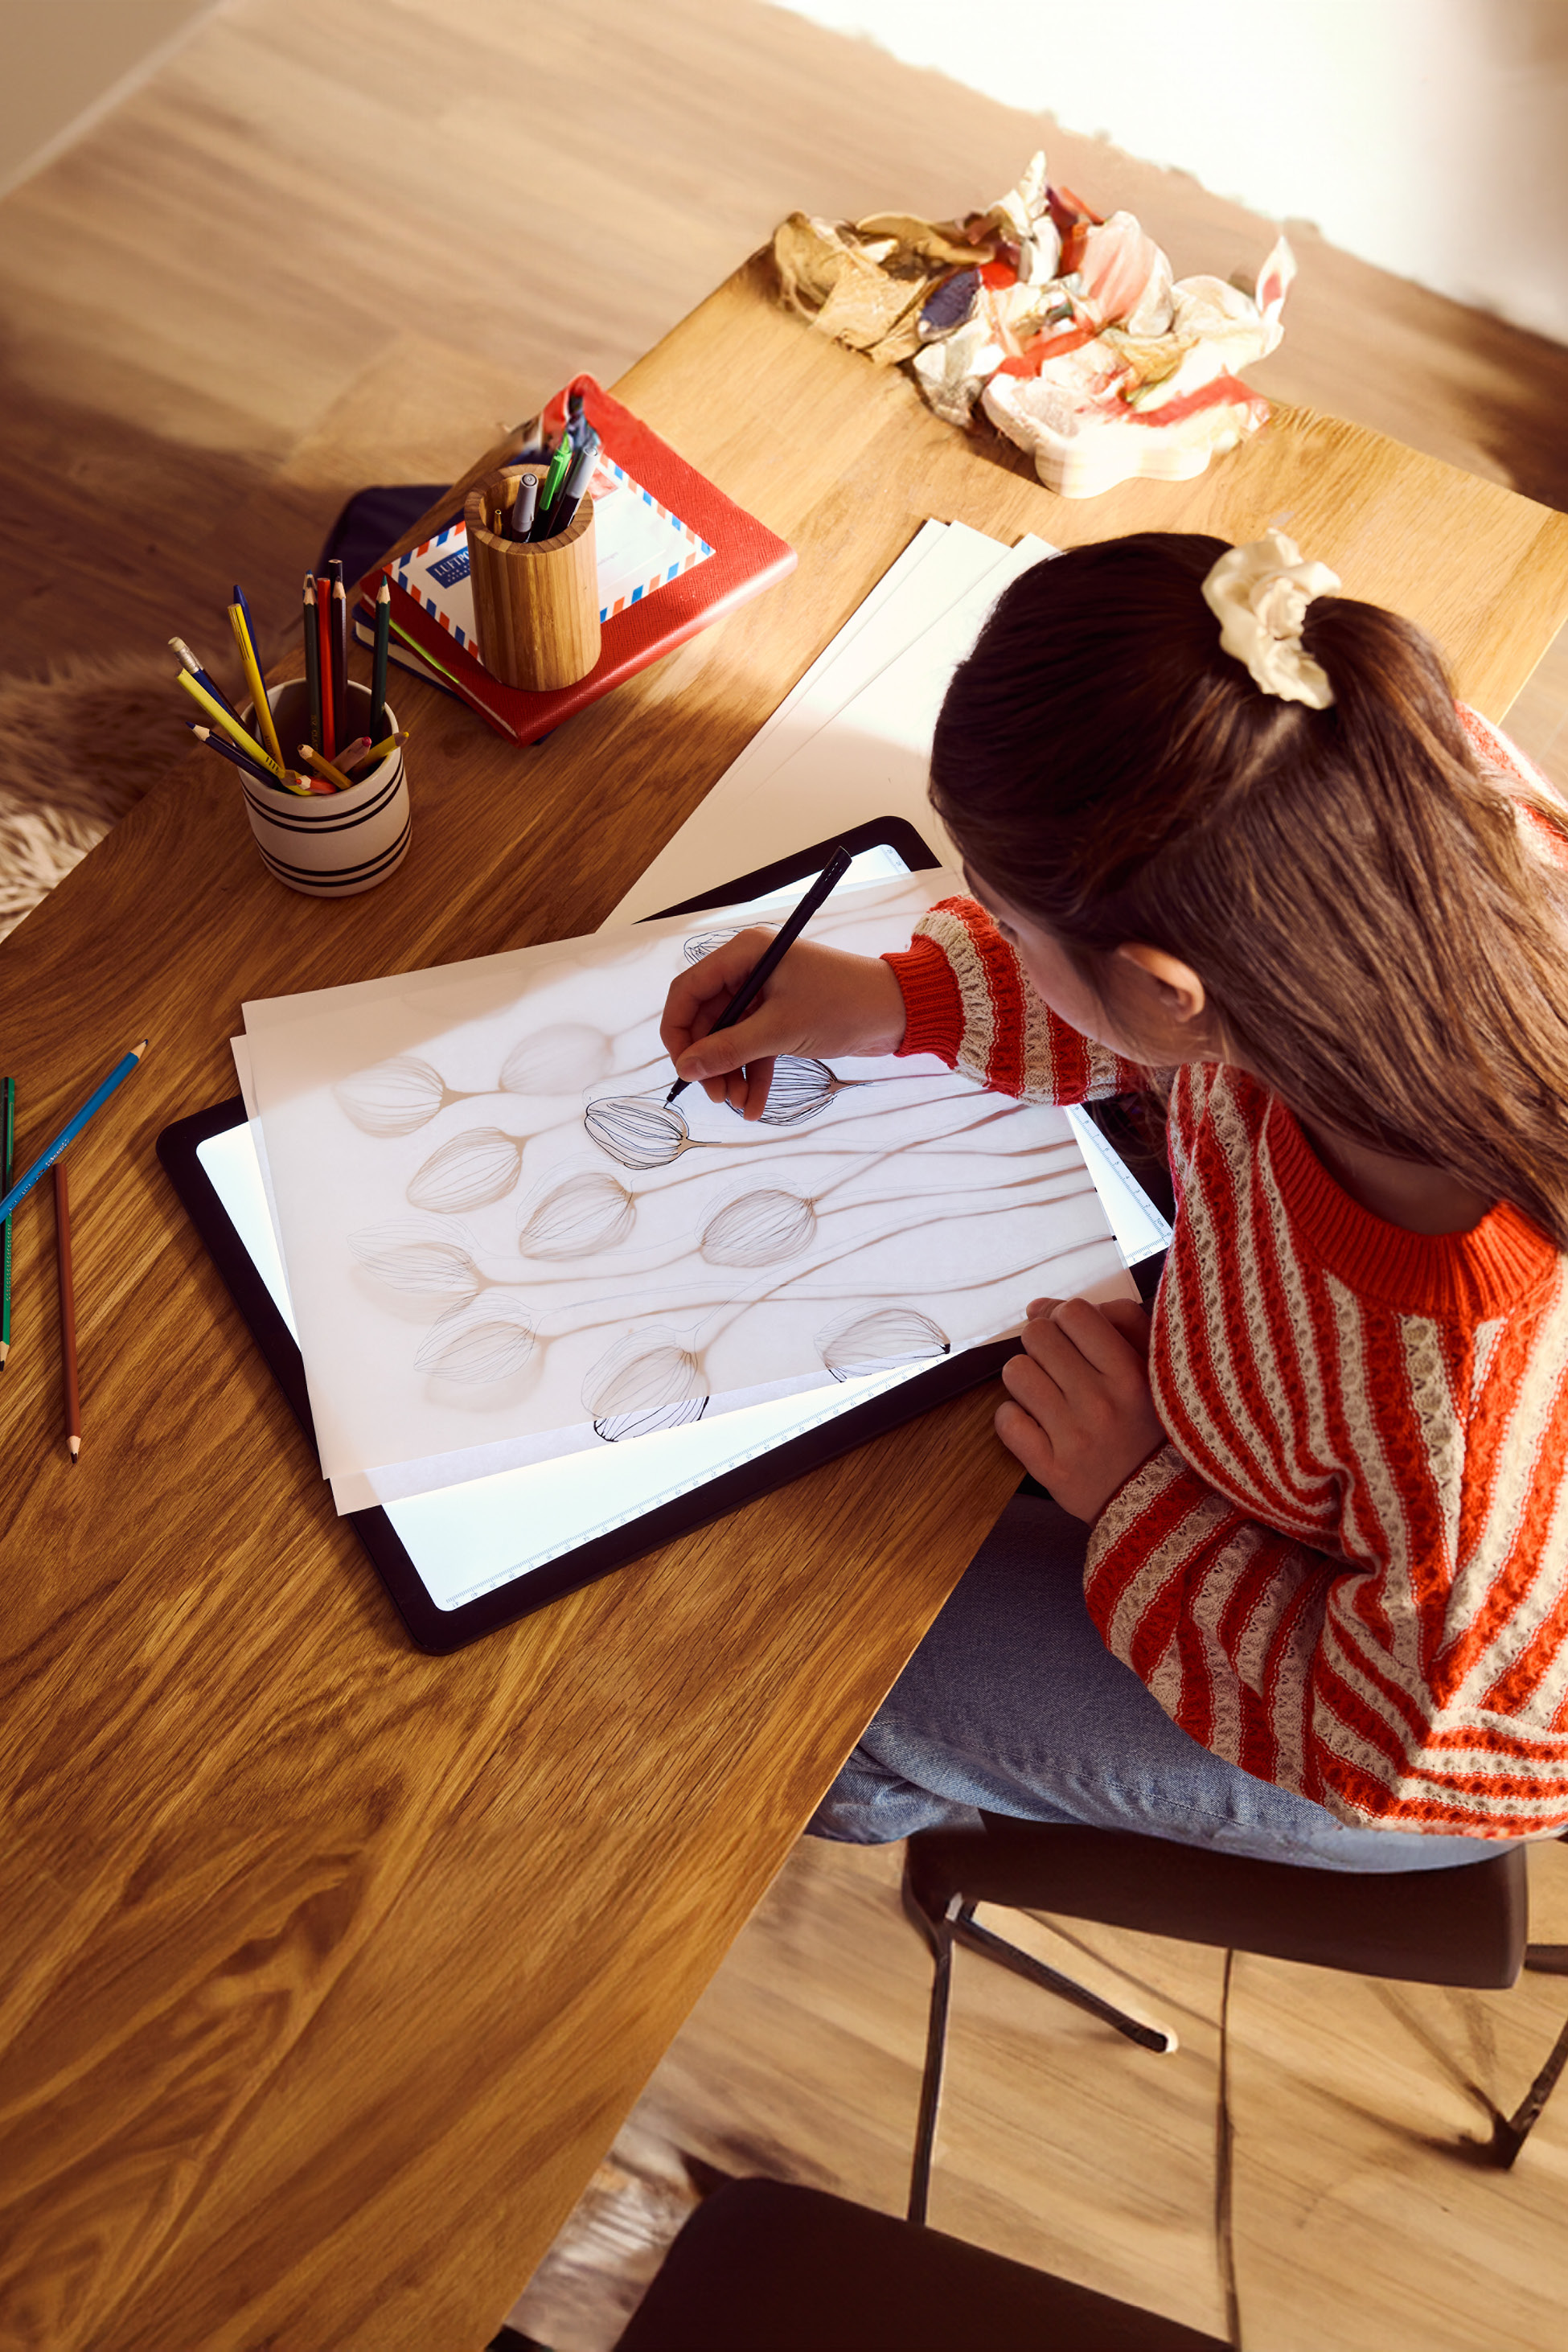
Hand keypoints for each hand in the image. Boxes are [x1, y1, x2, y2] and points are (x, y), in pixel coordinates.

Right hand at [660, 931, 906, 1118]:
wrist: (898, 1012)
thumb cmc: (844, 1005)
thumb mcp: (781, 1030)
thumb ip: (730, 1049)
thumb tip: (686, 1068)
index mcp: (745, 954)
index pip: (689, 989)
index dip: (678, 1030)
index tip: (682, 1068)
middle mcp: (750, 970)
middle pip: (706, 1019)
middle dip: (709, 1060)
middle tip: (713, 1095)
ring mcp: (765, 995)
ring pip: (729, 1038)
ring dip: (730, 1074)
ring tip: (738, 1106)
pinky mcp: (781, 1017)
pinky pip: (754, 1048)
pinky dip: (752, 1075)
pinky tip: (752, 1106)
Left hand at [996, 1294, 1165, 1521]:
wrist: (1161, 1505)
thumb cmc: (1151, 1425)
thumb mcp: (1153, 1367)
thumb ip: (1112, 1322)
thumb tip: (1038, 1306)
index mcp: (1131, 1374)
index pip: (1074, 1313)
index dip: (1064, 1318)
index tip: (1071, 1338)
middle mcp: (1102, 1403)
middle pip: (1037, 1336)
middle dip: (1042, 1346)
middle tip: (1057, 1369)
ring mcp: (1074, 1438)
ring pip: (1016, 1373)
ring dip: (1025, 1380)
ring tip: (1046, 1396)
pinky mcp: (1051, 1470)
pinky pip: (1006, 1420)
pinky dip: (1015, 1419)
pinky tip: (1037, 1426)